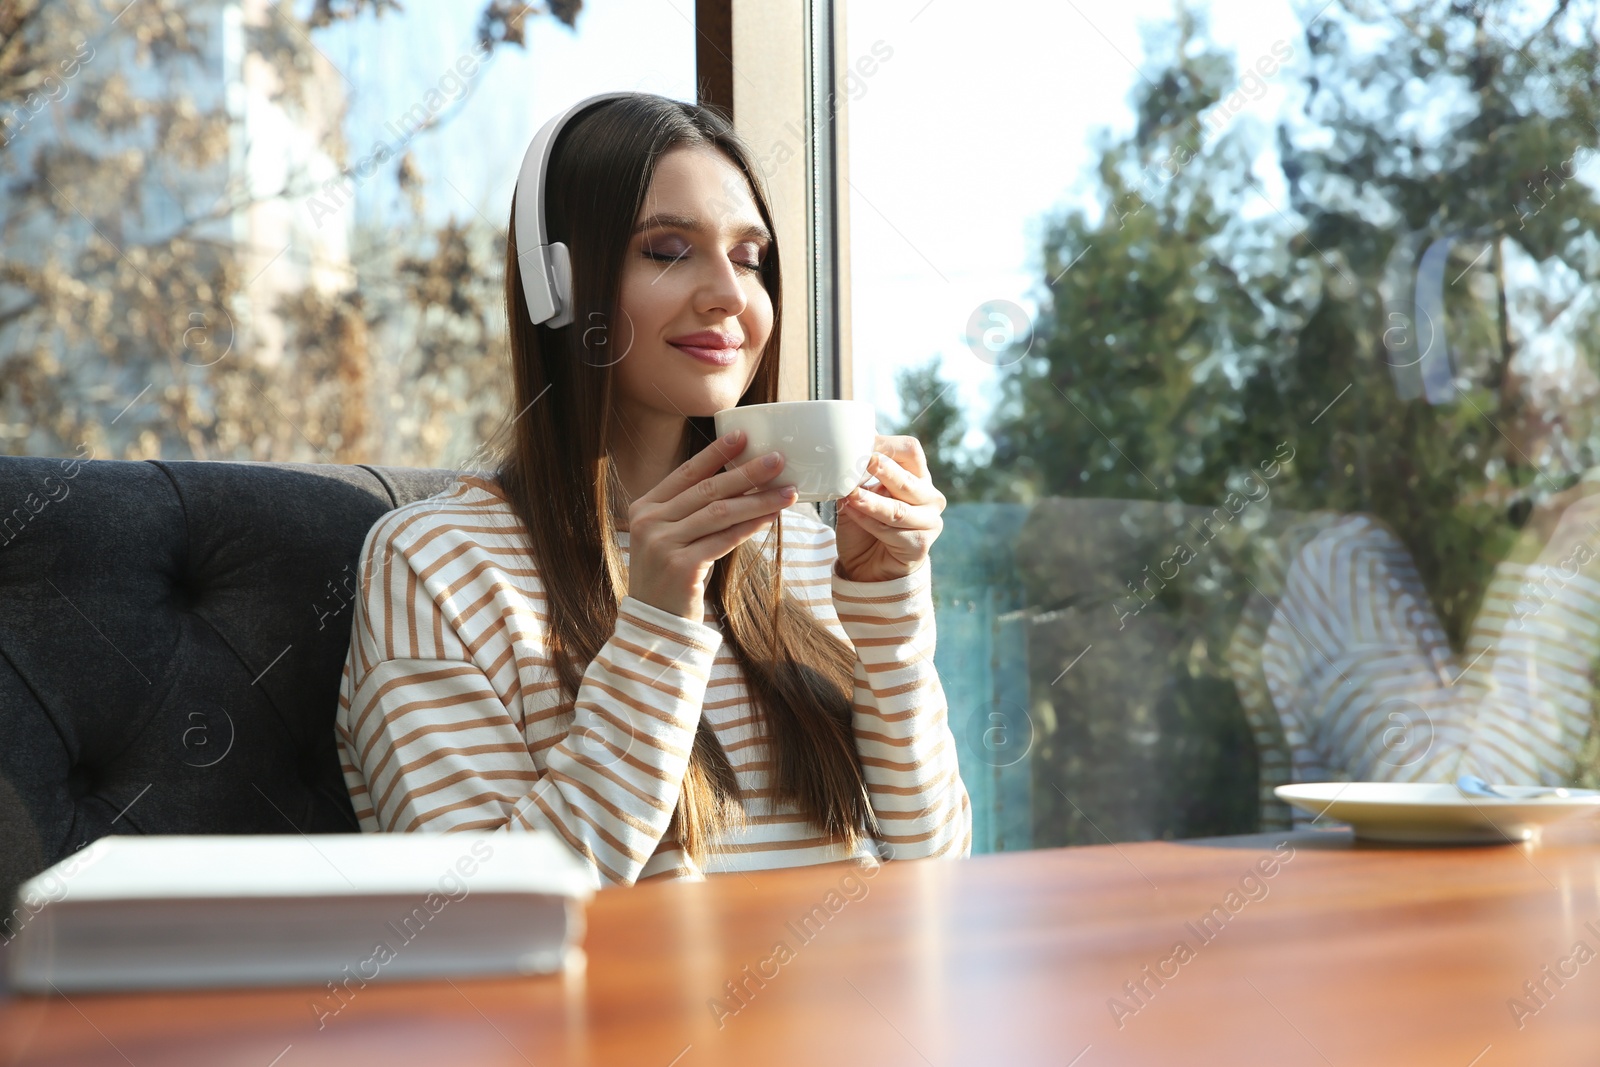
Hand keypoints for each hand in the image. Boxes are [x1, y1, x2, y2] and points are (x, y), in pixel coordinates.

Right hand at [626, 429, 796, 624]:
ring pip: (720, 513)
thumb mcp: (672, 535)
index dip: (716, 454)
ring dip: (758, 500)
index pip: (686, 473)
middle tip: (778, 459)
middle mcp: (649, 521)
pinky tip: (772, 517)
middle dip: (747, 472)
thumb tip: (740, 481)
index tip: (743, 435)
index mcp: (645, 507)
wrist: (654, 623)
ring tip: (787, 490)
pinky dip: (751, 526)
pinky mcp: (680, 566)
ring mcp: (662, 544)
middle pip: (708, 490)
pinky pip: (724, 540)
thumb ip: (693, 509)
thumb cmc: (672, 575)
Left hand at [835, 434, 945, 582]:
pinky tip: (852, 513)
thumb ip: (860, 474)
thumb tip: (848, 448)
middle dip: (885, 470)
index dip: (887, 446)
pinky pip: (891, 531)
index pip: (910, 451)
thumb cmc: (865, 524)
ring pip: (898, 509)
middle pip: (907, 479)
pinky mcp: (921, 544)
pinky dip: (868, 522)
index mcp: (917, 476)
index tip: (862, 444)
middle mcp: (929, 497)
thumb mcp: (860, 492)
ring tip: (851, 495)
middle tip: (865, 461)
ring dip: (872, 502)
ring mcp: (929, 521)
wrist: (867, 565)